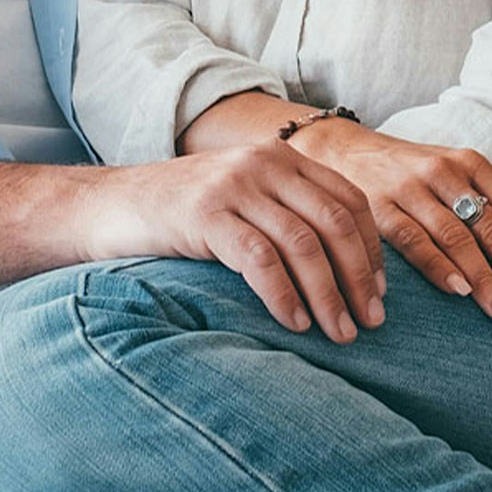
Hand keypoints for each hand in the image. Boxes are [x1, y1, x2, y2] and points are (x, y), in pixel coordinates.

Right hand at [86, 142, 386, 343]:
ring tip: (340, 334)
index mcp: (280, 157)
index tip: (380, 293)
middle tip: (372, 322)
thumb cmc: (183, 214)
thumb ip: (286, 214)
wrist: (111, 205)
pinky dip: (284, 295)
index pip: (350, 199)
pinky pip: (259, 258)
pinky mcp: (204, 214)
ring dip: (329, 295)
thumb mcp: (243, 199)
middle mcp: (262, 164)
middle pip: (334, 221)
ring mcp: (232, 186)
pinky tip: (295, 323)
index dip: (371, 250)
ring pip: (303, 243)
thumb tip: (348, 271)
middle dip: (359, 277)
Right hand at [295, 119, 491, 325]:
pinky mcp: (377, 207)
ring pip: (456, 237)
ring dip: (486, 279)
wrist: (344, 151)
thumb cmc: (415, 171)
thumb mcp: (463, 173)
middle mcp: (444, 172)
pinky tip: (459, 291)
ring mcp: (409, 188)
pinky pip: (412, 240)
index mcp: (472, 164)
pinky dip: (437, 266)